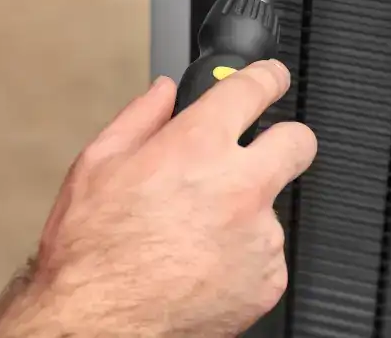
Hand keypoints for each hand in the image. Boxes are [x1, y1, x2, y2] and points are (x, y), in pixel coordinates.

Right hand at [0, 62, 315, 337]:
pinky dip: (243, 254)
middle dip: (283, 138)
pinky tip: (203, 260)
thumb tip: (162, 94)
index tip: (270, 78)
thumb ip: (139, 118)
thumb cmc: (91, 252)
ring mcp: (259, 236)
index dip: (267, 76)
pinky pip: (267, 253)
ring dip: (248, 209)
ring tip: (196, 230)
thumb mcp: (96, 165)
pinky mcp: (268, 279)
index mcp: (196, 147)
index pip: (254, 89)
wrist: (100, 323)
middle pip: (298, 141)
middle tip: (259, 150)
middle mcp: (238, 186)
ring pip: (275, 205)